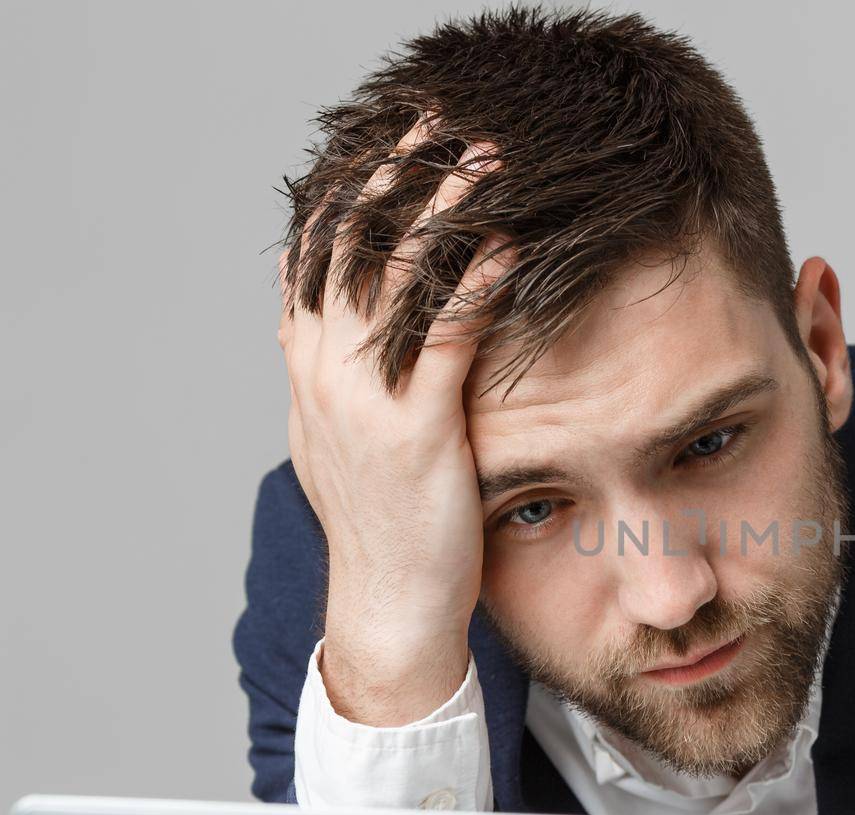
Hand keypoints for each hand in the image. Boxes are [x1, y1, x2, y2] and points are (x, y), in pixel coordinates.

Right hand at [277, 113, 510, 725]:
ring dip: (438, 212)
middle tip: (439, 127)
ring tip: (480, 160)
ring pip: (393, 282)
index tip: (391, 143)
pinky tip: (507, 246)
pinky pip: (444, 341)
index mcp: (309, 371)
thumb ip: (334, 369)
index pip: (316, 256)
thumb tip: (317, 304)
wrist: (391, 609)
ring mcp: (362, 404)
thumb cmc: (391, 525)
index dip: (351, 192)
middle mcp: (323, 376)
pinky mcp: (414, 434)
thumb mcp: (346, 436)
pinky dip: (475, 285)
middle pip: (349, 249)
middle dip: (393, 180)